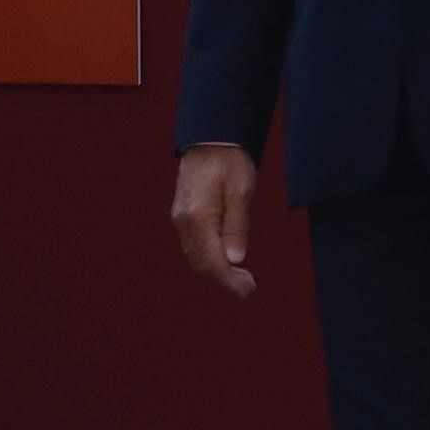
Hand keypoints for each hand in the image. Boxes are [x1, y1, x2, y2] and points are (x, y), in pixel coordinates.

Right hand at [170, 141, 259, 297]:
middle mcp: (183, 222)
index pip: (211, 261)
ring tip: (242, 279)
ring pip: (196, 257)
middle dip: (224, 280)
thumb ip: (237, 226)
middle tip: (249, 288)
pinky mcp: (184, 216)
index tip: (248, 291)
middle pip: (200, 263)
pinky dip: (209, 259)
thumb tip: (234, 260)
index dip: (229, 281)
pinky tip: (226, 262)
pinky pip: (194, 246)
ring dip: (217, 272)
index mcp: (197, 217)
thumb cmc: (230, 161)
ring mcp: (180, 219)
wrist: (211, 139)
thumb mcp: (241, 191)